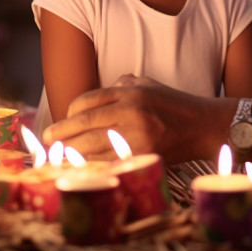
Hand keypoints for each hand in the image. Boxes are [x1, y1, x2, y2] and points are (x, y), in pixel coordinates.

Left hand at [42, 79, 221, 163]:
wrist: (203, 126)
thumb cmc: (173, 103)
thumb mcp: (148, 84)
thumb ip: (121, 85)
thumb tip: (95, 97)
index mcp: (130, 93)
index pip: (88, 101)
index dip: (70, 112)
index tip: (63, 120)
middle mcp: (131, 112)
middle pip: (84, 124)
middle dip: (61, 134)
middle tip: (48, 140)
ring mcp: (137, 136)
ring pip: (92, 146)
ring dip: (71, 153)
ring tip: (57, 156)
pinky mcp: (142, 156)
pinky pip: (109, 162)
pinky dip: (91, 165)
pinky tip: (81, 167)